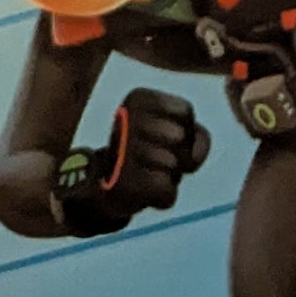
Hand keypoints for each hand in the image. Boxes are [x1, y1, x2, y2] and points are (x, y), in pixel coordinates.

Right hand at [58, 89, 208, 231]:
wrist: (99, 190)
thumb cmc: (143, 154)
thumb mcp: (171, 130)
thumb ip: (196, 135)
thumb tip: (193, 157)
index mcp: (138, 98)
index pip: (185, 111)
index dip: (184, 130)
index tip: (160, 137)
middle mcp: (127, 119)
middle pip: (181, 137)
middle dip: (177, 155)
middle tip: (151, 159)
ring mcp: (124, 151)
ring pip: (176, 166)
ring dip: (169, 177)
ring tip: (145, 175)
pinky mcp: (125, 183)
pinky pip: (168, 192)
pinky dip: (163, 197)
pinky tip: (144, 192)